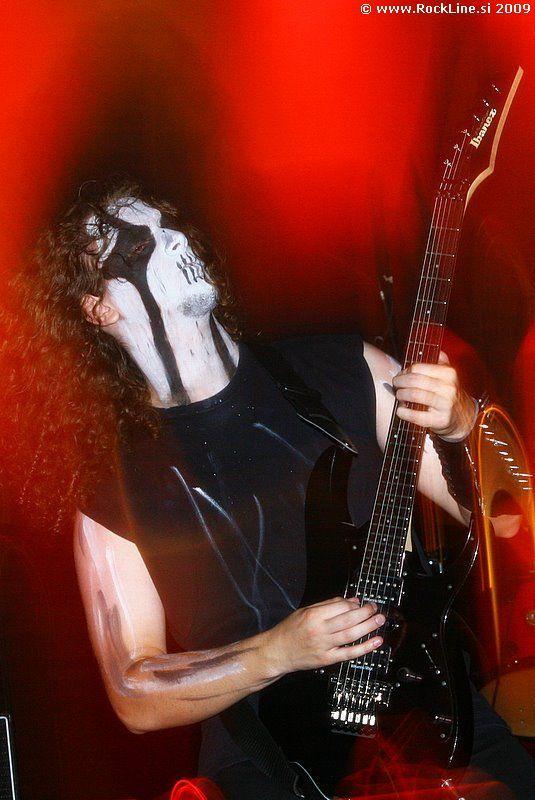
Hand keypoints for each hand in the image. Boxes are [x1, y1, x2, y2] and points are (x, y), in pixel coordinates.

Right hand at [260, 596, 383, 676]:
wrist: (277, 652)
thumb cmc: (289, 630)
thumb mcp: (305, 611)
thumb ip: (328, 605)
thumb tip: (351, 600)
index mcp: (313, 615)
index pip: (340, 606)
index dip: (354, 604)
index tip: (361, 603)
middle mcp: (320, 630)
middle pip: (348, 619)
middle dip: (366, 612)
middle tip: (376, 609)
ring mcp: (324, 646)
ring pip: (351, 635)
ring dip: (369, 627)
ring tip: (380, 620)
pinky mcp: (327, 659)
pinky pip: (349, 653)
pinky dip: (365, 648)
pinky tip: (376, 642)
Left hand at [392, 351, 475, 440]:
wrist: (462, 416)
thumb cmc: (448, 392)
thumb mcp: (448, 374)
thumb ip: (440, 360)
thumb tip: (430, 350)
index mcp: (448, 373)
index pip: (418, 368)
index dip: (405, 371)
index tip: (401, 375)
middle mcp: (448, 388)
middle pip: (414, 381)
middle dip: (399, 382)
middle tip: (396, 385)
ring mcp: (445, 405)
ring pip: (413, 395)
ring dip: (400, 395)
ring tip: (399, 396)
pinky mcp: (440, 420)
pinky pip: (416, 416)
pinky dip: (403, 412)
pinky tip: (401, 409)